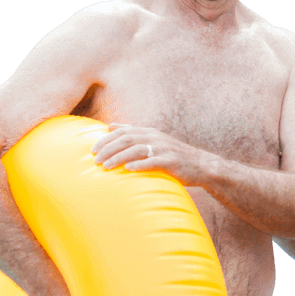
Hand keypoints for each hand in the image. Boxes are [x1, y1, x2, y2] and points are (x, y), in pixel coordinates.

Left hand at [91, 124, 210, 185]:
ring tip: (106, 166)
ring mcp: (164, 149)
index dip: (106, 140)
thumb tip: (110, 126)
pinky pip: (153, 161)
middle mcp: (155, 138)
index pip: (123, 132)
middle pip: (126, 139)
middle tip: (95, 159)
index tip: (92, 149)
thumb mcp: (153, 140)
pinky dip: (139, 165)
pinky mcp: (171, 161)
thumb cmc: (174, 156)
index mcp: (149, 132)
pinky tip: (128, 169)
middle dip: (108, 148)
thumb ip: (132, 133)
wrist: (202, 165)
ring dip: (119, 157)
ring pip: (136, 150)